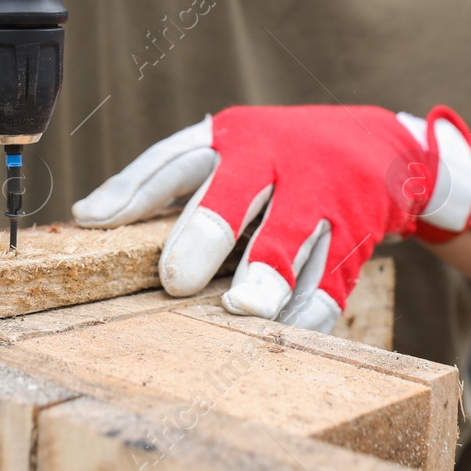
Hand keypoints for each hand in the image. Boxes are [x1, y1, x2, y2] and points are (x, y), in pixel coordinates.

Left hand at [72, 105, 470, 332]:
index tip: (96, 221)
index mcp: (237, 139)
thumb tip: (85, 216)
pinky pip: (334, 277)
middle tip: (178, 281)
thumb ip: (162, 180)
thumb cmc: (282, 156)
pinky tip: (288, 332)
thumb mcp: (225, 151)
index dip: (136, 190)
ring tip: (244, 310)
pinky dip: (310, 309)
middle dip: (210, 232)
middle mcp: (280, 160)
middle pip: (242, 192)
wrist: (385, 149)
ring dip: (271, 278)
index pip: (179, 158)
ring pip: (295, 238)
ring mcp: (324, 196)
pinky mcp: (358, 235)